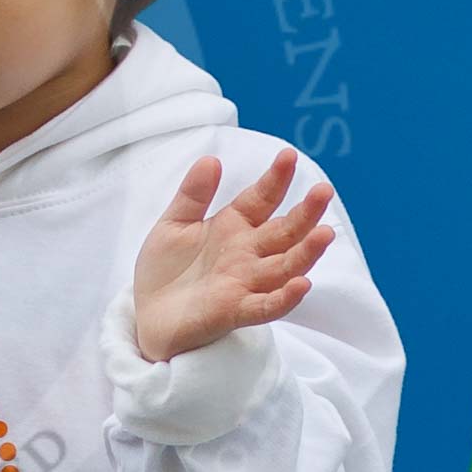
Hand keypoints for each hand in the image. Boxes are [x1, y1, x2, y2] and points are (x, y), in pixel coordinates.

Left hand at [133, 148, 334, 362]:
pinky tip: (302, 284)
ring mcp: (245, 283)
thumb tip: (211, 158)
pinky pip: (267, 305)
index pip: (262, 199)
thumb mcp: (174, 224)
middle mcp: (247, 254)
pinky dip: (285, 297)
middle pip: (284, 231)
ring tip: (325, 233)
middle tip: (323, 190)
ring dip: (307, 252)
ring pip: (285, 266)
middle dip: (305, 212)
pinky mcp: (236, 311)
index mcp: (234, 227)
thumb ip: (193, 194)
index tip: (289, 155)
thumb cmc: (164, 271)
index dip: (275, 179)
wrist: (146, 316)